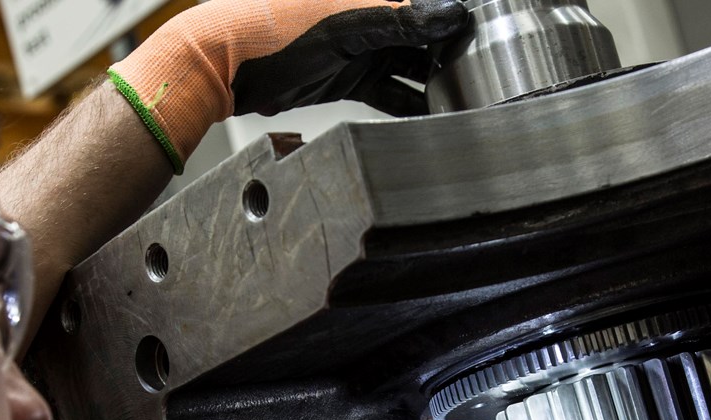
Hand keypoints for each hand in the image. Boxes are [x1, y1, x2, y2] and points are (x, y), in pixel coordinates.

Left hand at [108, 0, 467, 170]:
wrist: (223, 62)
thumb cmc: (270, 26)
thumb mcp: (344, 21)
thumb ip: (400, 19)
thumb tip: (452, 14)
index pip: (426, 3)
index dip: (457, 17)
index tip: (487, 35)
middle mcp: (367, 13)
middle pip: (424, 34)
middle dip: (452, 53)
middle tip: (485, 74)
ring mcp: (358, 47)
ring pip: (410, 65)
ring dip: (434, 83)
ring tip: (464, 100)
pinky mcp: (346, 78)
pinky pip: (388, 91)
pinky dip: (408, 104)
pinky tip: (430, 116)